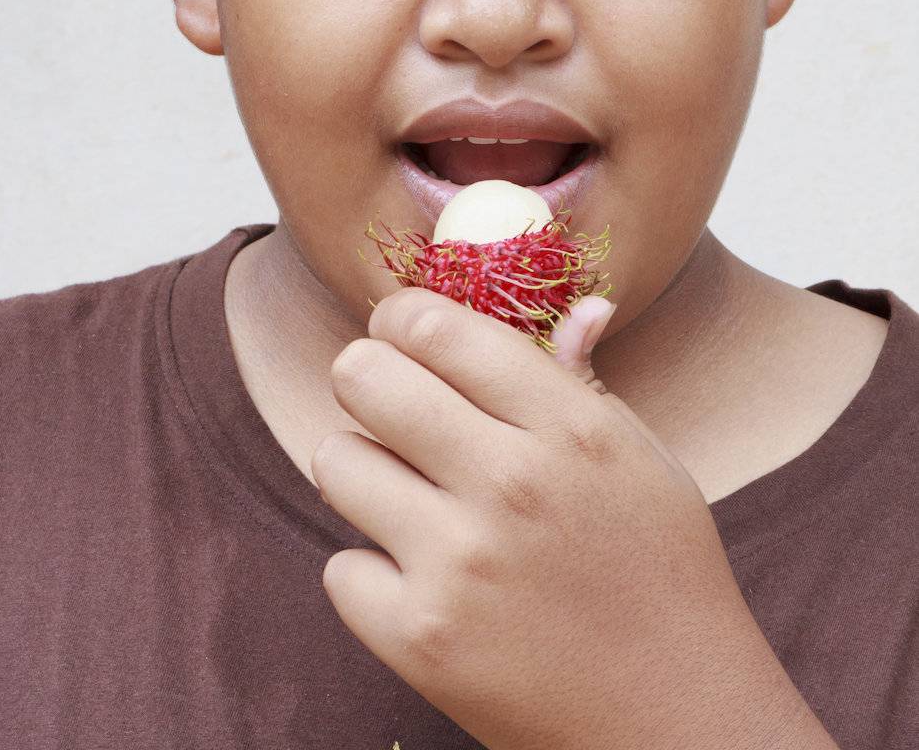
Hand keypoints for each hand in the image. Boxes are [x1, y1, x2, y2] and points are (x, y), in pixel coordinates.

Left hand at [311, 289, 836, 749]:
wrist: (678, 724)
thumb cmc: (662, 577)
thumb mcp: (644, 462)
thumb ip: (585, 383)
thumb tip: (580, 305)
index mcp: (569, 426)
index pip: (435, 325)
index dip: (401, 319)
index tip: (403, 337)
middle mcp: (510, 483)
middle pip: (363, 375)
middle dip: (365, 380)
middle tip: (388, 406)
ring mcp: (460, 564)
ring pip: (334, 461)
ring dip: (362, 474)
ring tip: (407, 498)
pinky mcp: (421, 640)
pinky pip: (340, 568)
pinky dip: (371, 576)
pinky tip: (423, 583)